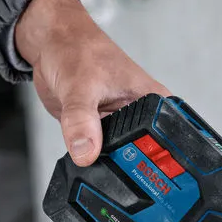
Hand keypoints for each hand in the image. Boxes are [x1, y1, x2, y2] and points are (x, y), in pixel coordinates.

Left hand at [15, 0, 169, 165]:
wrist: (52, 46)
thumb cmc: (77, 49)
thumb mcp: (80, 85)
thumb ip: (82, 120)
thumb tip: (86, 152)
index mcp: (154, 102)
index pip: (169, 141)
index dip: (161, 162)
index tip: (146, 175)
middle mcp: (141, 116)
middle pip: (146, 157)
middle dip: (128, 169)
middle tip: (112, 172)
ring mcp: (119, 126)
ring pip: (120, 159)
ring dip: (106, 164)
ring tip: (94, 159)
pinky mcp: (99, 133)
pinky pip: (98, 155)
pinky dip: (89, 158)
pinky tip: (83, 155)